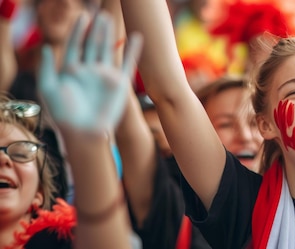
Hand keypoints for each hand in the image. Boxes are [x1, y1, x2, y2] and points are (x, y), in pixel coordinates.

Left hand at [38, 13, 141, 131]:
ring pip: (108, 49)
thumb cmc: (63, 114)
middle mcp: (89, 71)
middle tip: (99, 12)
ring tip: (110, 18)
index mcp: (71, 71)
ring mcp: (105, 76)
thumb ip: (46, 67)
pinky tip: (136, 37)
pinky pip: (128, 63)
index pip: (75, 45)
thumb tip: (45, 46)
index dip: (78, 30)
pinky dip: (133, 50)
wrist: (85, 132)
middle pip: (92, 44)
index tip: (83, 16)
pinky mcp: (119, 83)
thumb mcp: (48, 89)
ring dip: (109, 34)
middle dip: (95, 28)